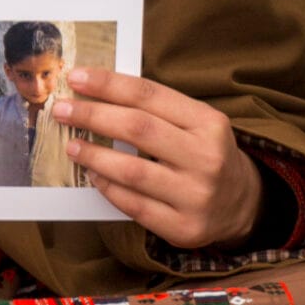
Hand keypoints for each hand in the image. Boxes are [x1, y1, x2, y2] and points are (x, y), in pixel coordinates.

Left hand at [52, 69, 263, 250]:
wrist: (242, 205)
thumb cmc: (206, 155)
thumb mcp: (197, 124)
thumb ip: (157, 110)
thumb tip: (97, 93)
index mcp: (209, 123)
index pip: (149, 95)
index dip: (109, 85)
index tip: (75, 78)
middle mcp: (207, 157)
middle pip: (138, 129)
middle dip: (92, 116)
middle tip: (62, 110)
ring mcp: (196, 195)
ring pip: (131, 170)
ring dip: (94, 155)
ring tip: (73, 146)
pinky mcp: (184, 227)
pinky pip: (133, 205)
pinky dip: (108, 188)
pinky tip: (93, 176)